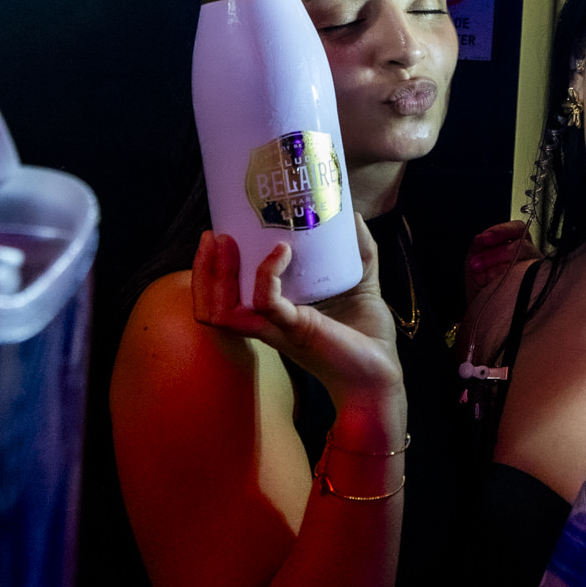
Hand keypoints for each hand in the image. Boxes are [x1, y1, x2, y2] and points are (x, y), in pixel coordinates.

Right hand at [190, 218, 402, 412]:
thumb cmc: (366, 335)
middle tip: (213, 236)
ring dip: (216, 275)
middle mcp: (269, 323)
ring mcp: (278, 328)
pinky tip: (281, 251)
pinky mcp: (296, 330)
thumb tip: (352, 215)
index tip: (219, 235)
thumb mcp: (360, 283)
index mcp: (275, 313)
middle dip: (204, 271)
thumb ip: (359, 250)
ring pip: (223, 311)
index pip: (226, 298)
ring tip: (224, 242)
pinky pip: (266, 303)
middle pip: (212, 305)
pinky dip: (266, 275)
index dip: (212, 270)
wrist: (381, 372)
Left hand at [465, 219, 538, 290]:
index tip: (485, 238)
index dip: (502, 231)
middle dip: (497, 253)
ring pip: (525, 262)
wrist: (481, 312)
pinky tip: (493, 285)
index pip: (517, 229)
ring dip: (499, 268)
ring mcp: (535, 271)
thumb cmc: (481, 286)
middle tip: (477, 264)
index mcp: (516, 244)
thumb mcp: (475, 262)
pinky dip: (506, 279)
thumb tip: (482, 237)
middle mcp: (529, 256)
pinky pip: (526, 278)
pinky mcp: (536, 287)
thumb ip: (479, 247)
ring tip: (481, 277)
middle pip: (522, 244)